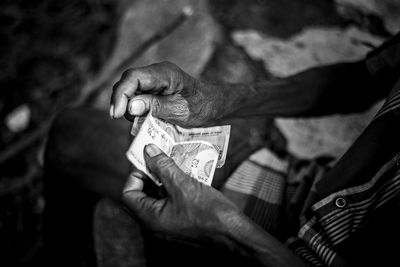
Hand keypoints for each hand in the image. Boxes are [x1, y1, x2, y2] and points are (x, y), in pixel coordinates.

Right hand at [110, 61, 226, 126]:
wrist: (214, 103)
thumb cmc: (202, 106)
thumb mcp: (180, 110)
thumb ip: (155, 106)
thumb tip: (130, 106)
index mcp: (164, 73)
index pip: (133, 77)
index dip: (120, 94)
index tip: (116, 114)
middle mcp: (156, 72)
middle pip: (128, 82)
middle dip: (121, 101)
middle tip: (121, 119)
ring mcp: (154, 79)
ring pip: (130, 89)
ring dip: (128, 105)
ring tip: (136, 121)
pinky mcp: (154, 88)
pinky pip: (138, 94)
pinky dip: (135, 107)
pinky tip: (141, 118)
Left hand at [121, 144, 240, 242]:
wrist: (235, 236)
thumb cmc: (209, 213)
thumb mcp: (183, 185)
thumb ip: (163, 166)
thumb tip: (149, 150)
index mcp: (150, 219)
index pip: (129, 194)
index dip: (135, 175)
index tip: (149, 161)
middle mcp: (156, 225)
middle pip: (143, 196)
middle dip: (152, 175)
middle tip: (162, 158)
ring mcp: (169, 226)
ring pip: (159, 199)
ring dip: (165, 180)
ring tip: (177, 164)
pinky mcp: (182, 224)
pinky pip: (172, 204)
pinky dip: (176, 190)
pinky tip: (189, 177)